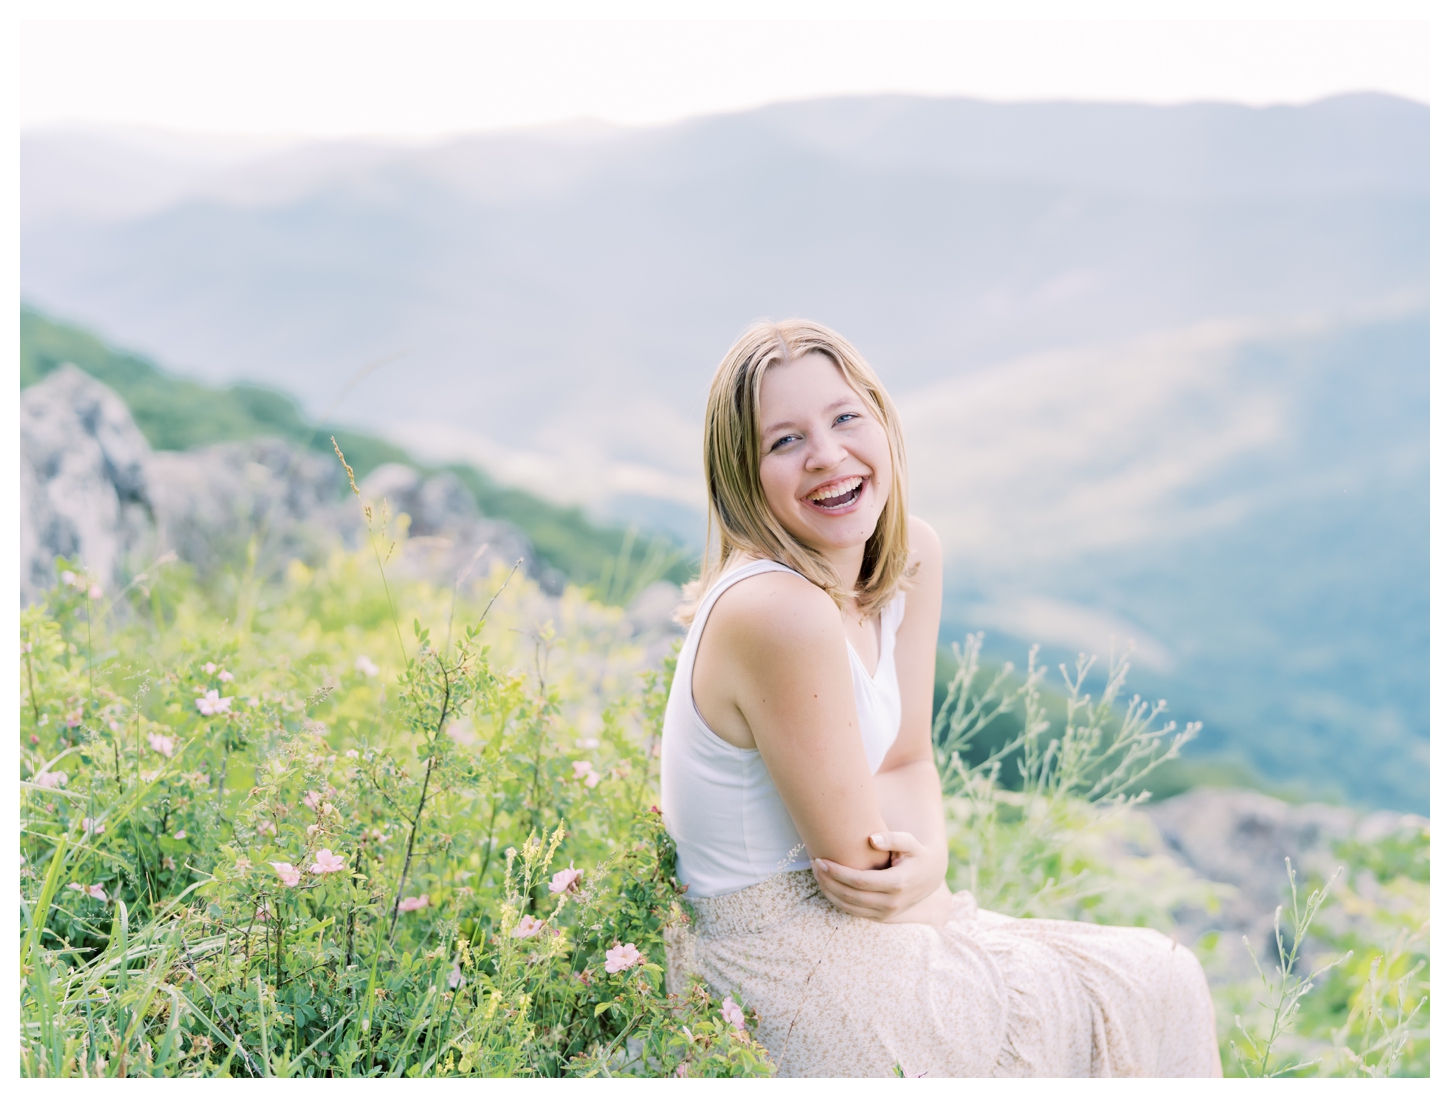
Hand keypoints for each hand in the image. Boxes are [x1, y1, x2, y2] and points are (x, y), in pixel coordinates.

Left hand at [811, 830, 949, 925]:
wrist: (929, 878)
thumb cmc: (916, 854)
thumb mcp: (910, 842)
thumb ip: (892, 839)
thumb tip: (871, 839)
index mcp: (897, 884)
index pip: (858, 881)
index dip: (837, 872)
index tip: (820, 859)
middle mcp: (891, 903)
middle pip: (849, 896)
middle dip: (827, 881)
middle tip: (813, 863)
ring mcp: (886, 913)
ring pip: (848, 907)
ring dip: (828, 891)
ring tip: (816, 873)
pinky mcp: (881, 918)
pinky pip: (853, 912)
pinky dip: (836, 900)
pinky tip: (827, 884)